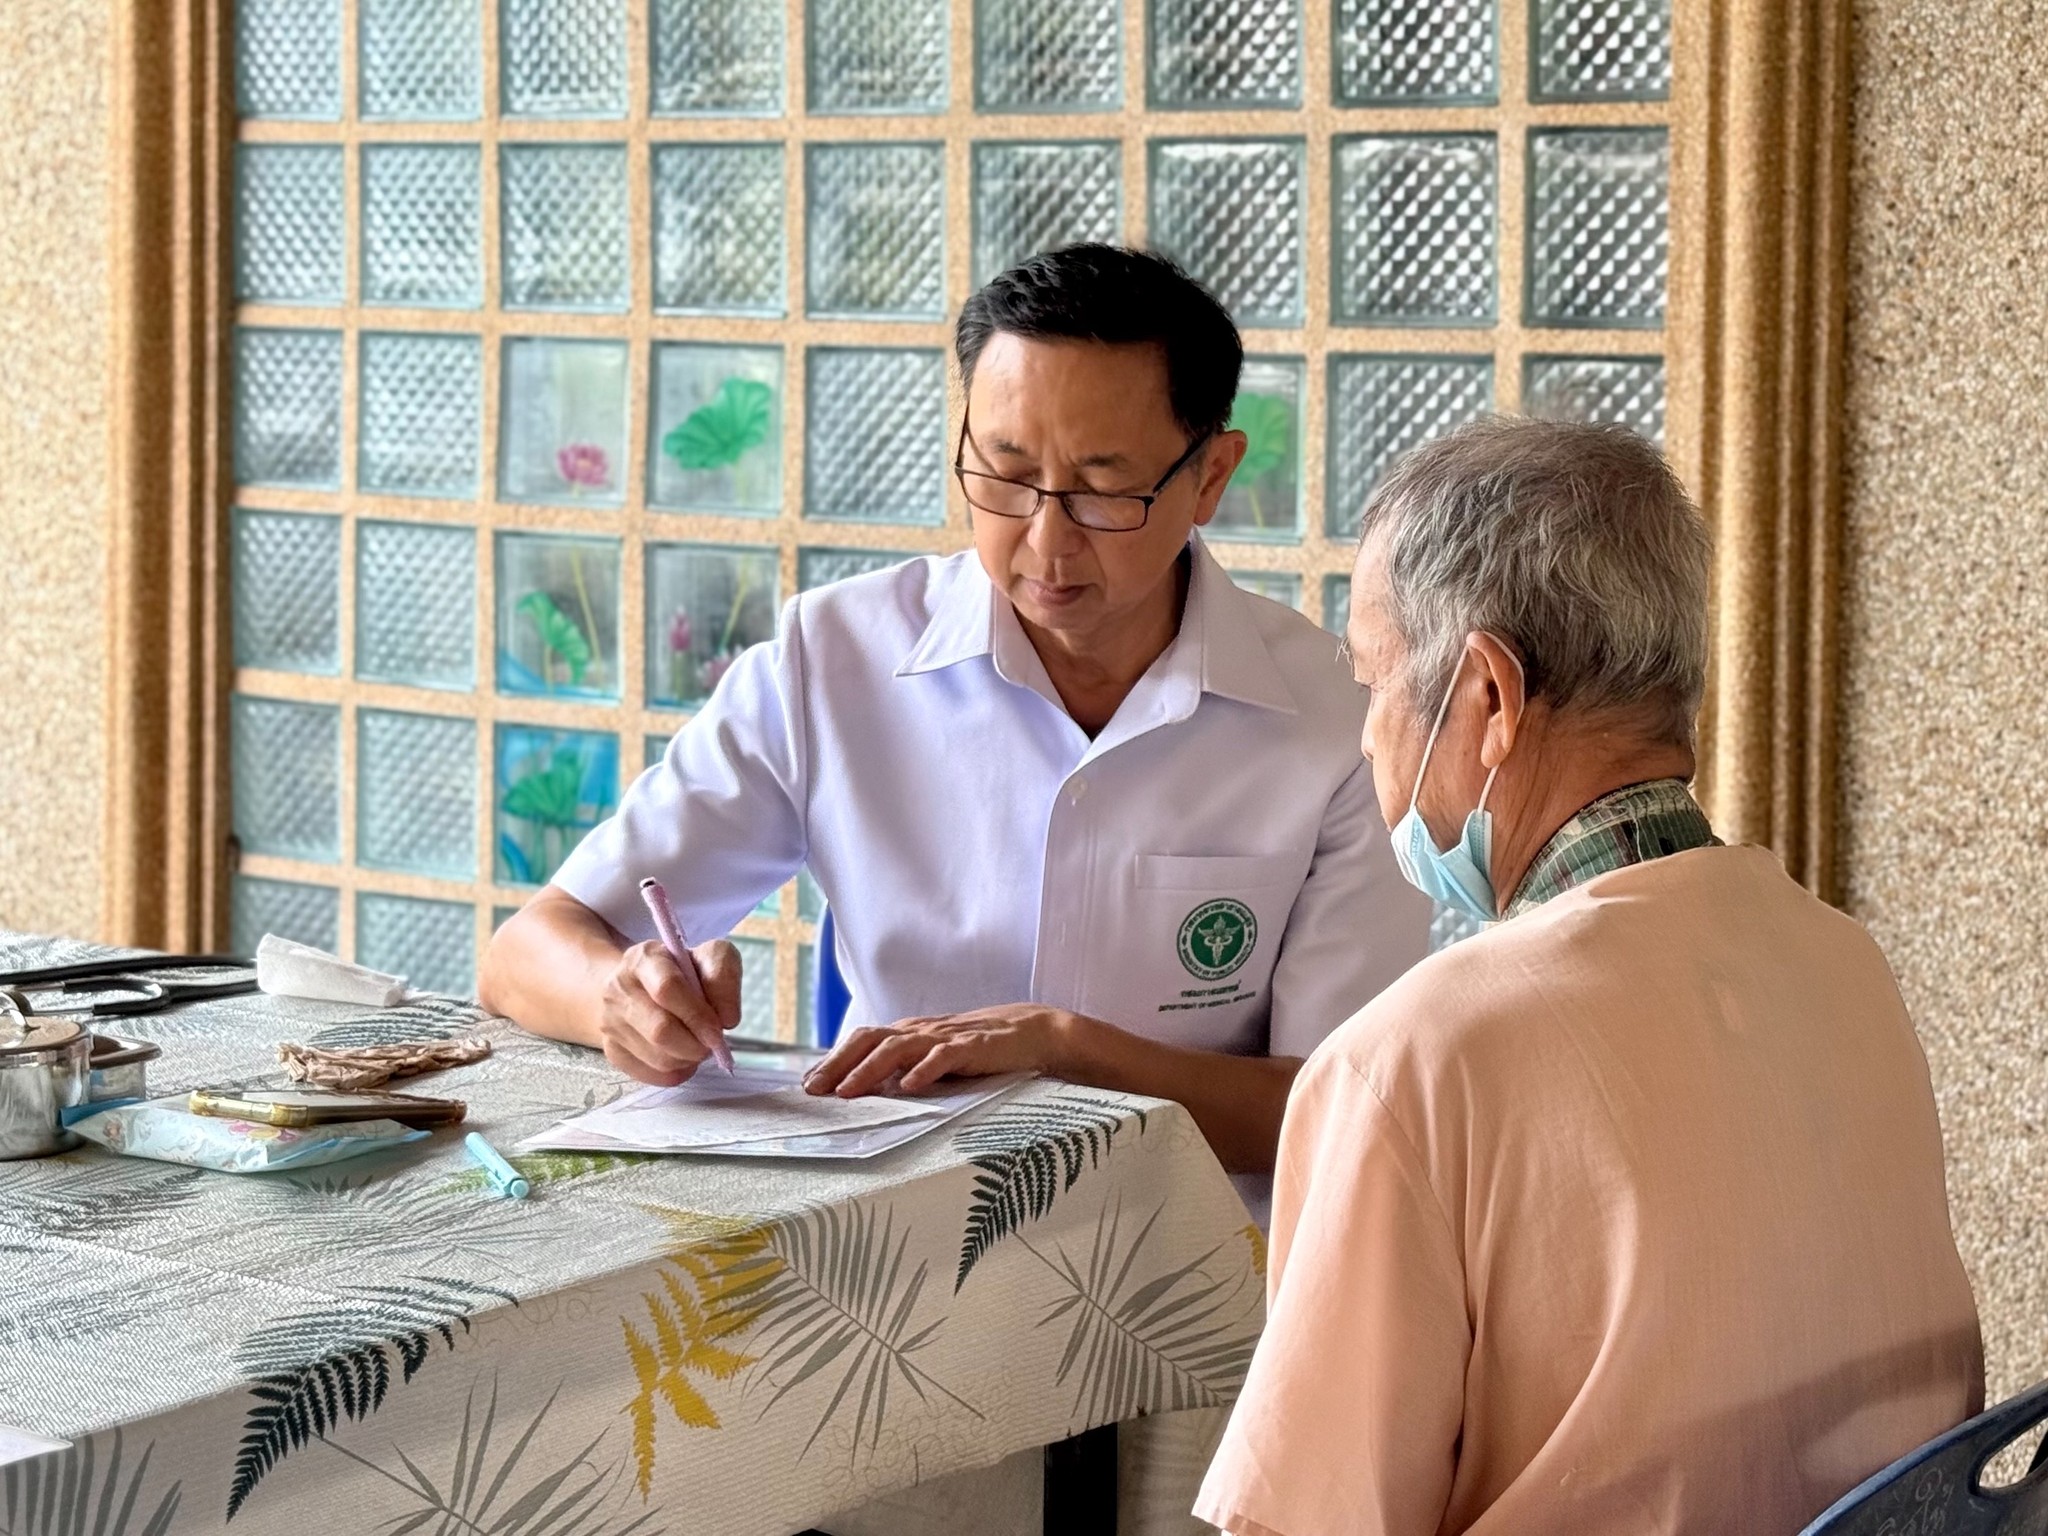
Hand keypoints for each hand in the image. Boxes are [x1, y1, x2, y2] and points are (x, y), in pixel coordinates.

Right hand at [594, 939, 741, 1085]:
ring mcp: (609, 1021)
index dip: (697, 1014)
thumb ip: (723, 977)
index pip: (667, 988)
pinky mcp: (611, 1050)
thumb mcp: (710, 958)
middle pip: (660, 1030)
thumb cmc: (683, 972)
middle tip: (711, 1043)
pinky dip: (676, 1072)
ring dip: (688, 1059)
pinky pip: (651, 1075)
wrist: (641, 986)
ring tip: (697, 1045)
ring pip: (657, 1058)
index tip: (718, 1029)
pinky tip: (682, 1057)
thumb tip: (726, 1018)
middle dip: (696, 1045)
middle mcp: (618, 988)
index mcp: (644, 958)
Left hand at [802, 1004, 1090, 1097]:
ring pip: (898, 1048)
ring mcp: (945, 1037)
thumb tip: (866, 1092)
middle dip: (838, 1064)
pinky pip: (944, 1056)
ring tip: (848, 1091)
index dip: (833, 1060)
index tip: (807, 1084)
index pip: (862, 1041)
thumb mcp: (934, 1057)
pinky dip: (924, 1069)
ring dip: (869, 1069)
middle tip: (814, 1089)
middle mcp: (921, 1031)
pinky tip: (909, 1086)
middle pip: (870, 1040)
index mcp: (909, 1033)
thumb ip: (905, 1070)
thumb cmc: (977, 1048)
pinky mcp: (972, 1046)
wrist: (1030, 1032)